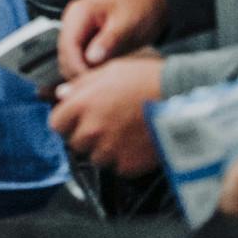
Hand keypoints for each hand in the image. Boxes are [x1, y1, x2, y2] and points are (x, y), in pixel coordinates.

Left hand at [49, 56, 163, 175]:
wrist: (181, 100)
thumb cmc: (148, 79)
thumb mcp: (111, 70)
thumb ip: (81, 85)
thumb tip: (62, 94)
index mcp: (82, 105)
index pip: (56, 123)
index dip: (66, 121)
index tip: (76, 119)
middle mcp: (91, 130)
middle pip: (74, 143)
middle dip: (85, 136)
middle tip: (105, 125)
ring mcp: (108, 150)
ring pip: (95, 158)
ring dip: (104, 150)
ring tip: (124, 134)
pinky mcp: (127, 166)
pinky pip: (117, 167)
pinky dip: (123, 160)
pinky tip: (136, 144)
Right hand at [58, 0, 168, 81]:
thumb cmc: (140, 7)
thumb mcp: (128, 24)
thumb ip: (109, 40)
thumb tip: (90, 59)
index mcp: (79, 13)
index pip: (69, 46)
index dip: (78, 67)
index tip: (96, 82)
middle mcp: (73, 21)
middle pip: (66, 56)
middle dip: (80, 72)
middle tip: (103, 85)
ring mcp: (77, 30)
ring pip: (70, 60)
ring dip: (83, 72)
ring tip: (105, 81)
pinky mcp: (84, 39)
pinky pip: (79, 59)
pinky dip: (88, 69)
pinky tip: (105, 75)